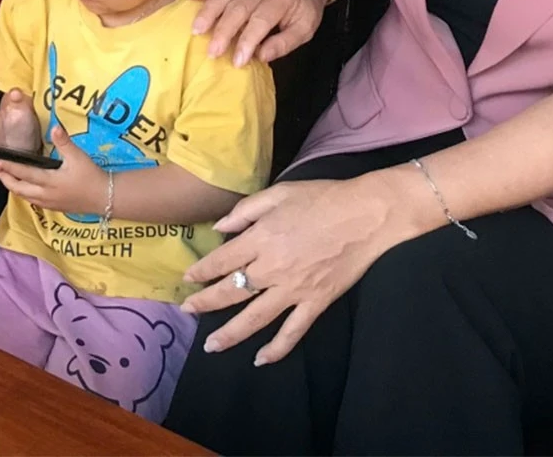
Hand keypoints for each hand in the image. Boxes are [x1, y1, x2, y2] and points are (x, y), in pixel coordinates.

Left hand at [0, 125, 105, 213]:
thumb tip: (55, 127)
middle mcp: (45, 194)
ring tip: (7, 176)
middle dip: (5, 179)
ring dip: (14, 187)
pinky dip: (24, 193)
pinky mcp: (53, 207)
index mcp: (50, 181)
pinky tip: (24, 186)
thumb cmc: (91, 176)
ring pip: (24, 196)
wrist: (105, 198)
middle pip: (18, 189)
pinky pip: (32, 201)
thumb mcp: (78, 157)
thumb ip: (64, 142)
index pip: (24, 174)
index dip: (9, 167)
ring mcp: (48, 203)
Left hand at [181, 173, 411, 363]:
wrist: (365, 215)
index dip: (202, 271)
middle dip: (206, 303)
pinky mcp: (316, 302)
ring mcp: (294, 289)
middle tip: (187, 312)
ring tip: (212, 346)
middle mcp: (272, 268)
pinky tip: (261, 360)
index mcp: (261, 239)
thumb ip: (245, 211)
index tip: (188, 279)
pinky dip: (277, 349)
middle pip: (232, 291)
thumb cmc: (321, 198)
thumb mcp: (277, 193)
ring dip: (230, 334)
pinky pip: (293, 331)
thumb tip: (219, 228)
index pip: (222, 261)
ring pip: (255, 318)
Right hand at [188, 0, 326, 65]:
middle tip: (212, 52)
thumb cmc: (304, 10)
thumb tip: (261, 56)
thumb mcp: (305, 29)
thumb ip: (284, 43)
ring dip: (208, 13)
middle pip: (238, 7)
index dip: (247, 41)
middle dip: (223, 31)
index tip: (237, 61)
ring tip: (196, 30)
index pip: (261, 20)